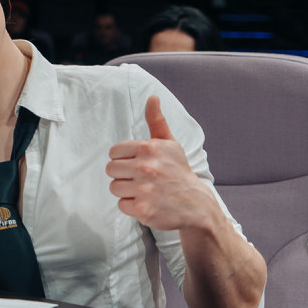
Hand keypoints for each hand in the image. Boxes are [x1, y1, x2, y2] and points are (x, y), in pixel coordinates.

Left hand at [106, 96, 215, 230]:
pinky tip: (147, 203)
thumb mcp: (170, 144)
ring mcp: (145, 190)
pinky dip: (132, 207)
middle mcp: (146, 167)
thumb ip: (156, 120)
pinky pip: (122, 205)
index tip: (137, 163)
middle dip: (123, 175)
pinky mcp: (144, 210)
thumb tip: (152, 97)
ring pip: (115, 187)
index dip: (124, 159)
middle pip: (111, 170)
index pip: (114, 152)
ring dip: (127, 191)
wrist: (197, 204)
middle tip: (141, 178)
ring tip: (145, 190)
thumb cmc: (178, 171)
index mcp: (149, 148)